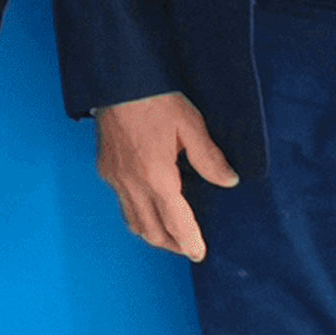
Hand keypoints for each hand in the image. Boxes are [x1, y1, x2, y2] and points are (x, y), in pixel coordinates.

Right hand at [96, 92, 237, 260]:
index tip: (199, 254)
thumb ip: (209, 158)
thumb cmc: (154, 98)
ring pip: (133, 221)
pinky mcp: (106, 169)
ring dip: (153, 233)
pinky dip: (139, 215)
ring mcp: (115, 178)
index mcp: (156, 176)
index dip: (189, 242)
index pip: (175, 223)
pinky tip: (151, 206)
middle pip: (151, 231)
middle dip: (171, 244)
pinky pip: (123, 204)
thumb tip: (229, 181)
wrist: (116, 80)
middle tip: (189, 247)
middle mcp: (131, 184)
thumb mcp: (191, 124)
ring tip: (171, 234)